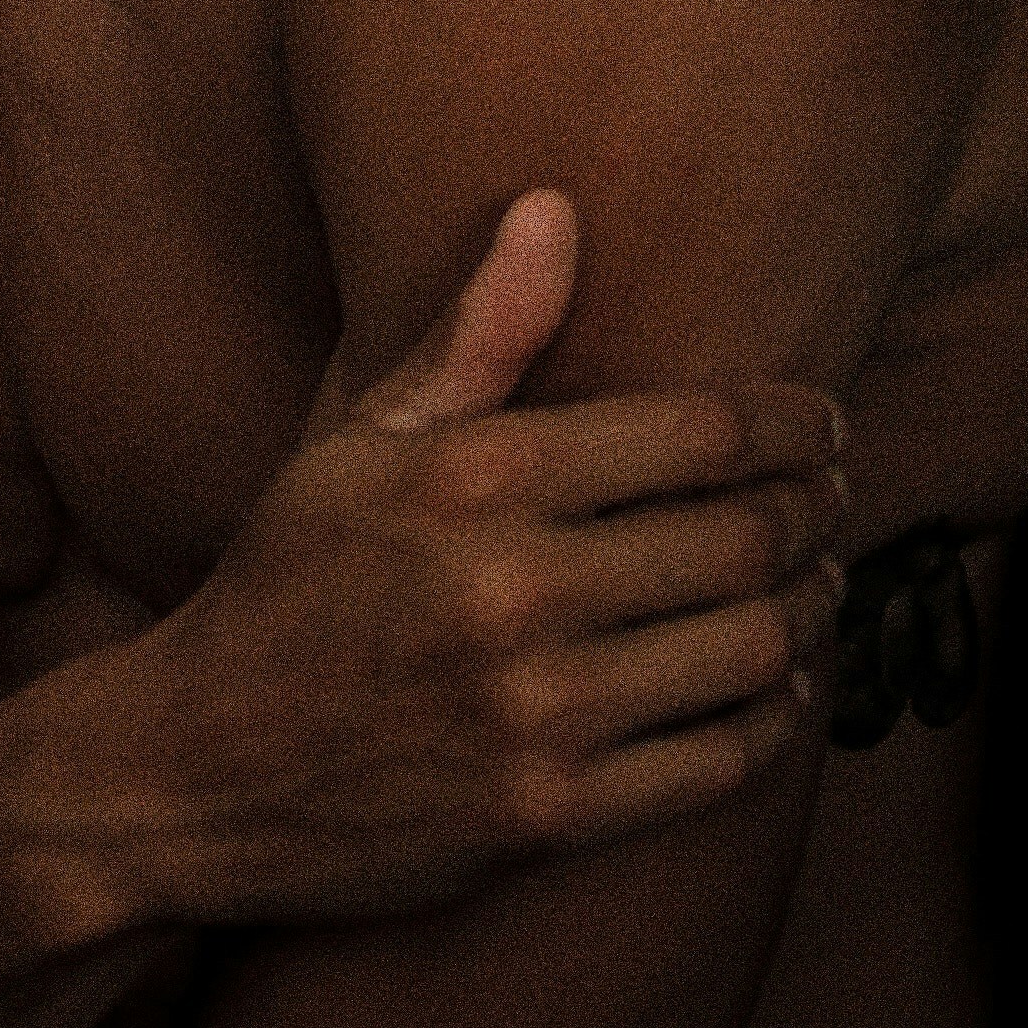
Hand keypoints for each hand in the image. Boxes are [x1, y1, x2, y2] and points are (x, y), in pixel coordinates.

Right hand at [72, 193, 844, 928]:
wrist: (191, 770)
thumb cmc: (286, 586)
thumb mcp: (358, 443)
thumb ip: (474, 334)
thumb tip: (554, 209)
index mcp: (472, 475)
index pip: (698, 431)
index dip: (791, 425)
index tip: (824, 426)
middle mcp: (510, 589)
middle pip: (742, 536)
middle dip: (816, 514)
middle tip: (835, 504)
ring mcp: (533, 713)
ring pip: (749, 648)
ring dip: (811, 612)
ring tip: (819, 586)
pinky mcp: (547, 819)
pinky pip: (717, 764)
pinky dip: (772, 721)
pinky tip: (777, 688)